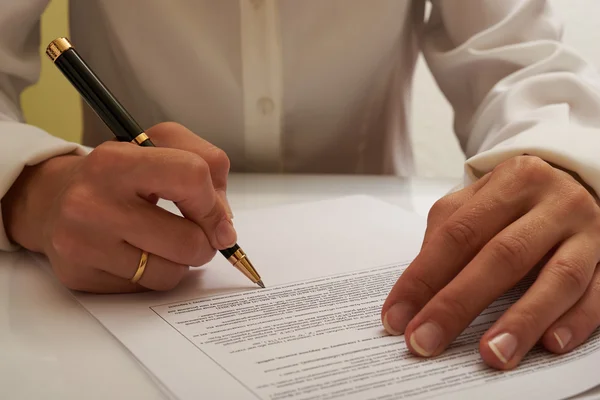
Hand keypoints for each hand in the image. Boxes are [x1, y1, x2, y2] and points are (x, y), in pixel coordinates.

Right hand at [2, 122, 233, 292]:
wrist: (54, 198)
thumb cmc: (119, 173)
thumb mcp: (162, 145)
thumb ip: (208, 166)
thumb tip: (224, 228)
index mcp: (116, 161)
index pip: (192, 177)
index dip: (214, 203)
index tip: (216, 217)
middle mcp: (91, 202)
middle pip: (188, 240)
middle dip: (204, 242)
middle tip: (192, 233)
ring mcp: (82, 243)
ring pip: (171, 272)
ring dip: (181, 261)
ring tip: (163, 241)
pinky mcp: (79, 275)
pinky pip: (146, 288)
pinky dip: (154, 274)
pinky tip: (137, 254)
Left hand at [381, 155, 599, 369]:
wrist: (576, 182)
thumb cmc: (513, 201)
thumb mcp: (475, 203)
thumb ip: (446, 238)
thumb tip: (417, 296)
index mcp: (512, 182)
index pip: (458, 234)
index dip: (423, 278)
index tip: (397, 317)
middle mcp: (553, 203)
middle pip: (502, 256)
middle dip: (457, 304)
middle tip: (425, 342)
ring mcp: (589, 232)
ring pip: (557, 279)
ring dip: (522, 321)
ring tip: (491, 355)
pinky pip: (597, 295)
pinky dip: (574, 322)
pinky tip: (549, 345)